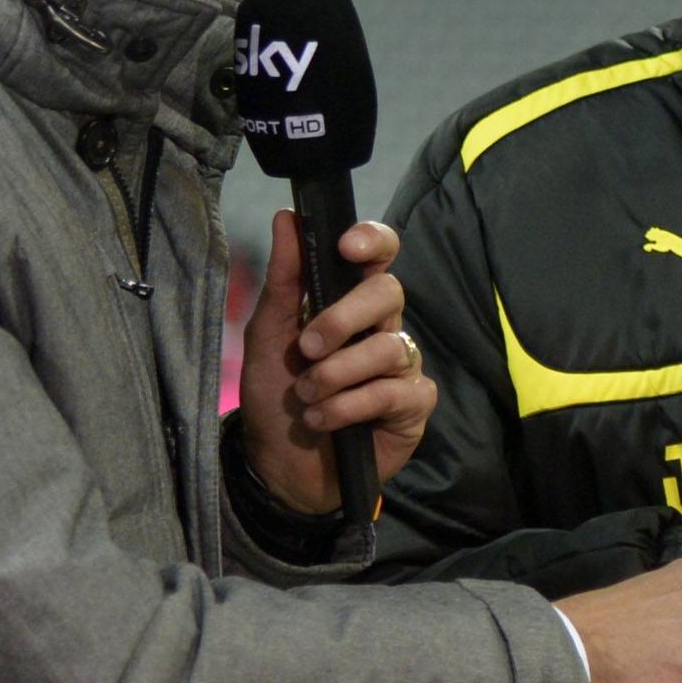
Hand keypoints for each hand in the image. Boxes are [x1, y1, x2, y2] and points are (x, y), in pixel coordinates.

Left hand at [238, 213, 433, 513]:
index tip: (346, 247)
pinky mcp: (414, 406)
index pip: (379, 255)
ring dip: (337, 374)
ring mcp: (402, 366)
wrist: (278, 466)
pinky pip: (394, 392)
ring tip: (307, 397)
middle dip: (343, 318)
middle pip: (389, 292)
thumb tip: (288, 216)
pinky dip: (350, 406)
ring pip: (390, 346)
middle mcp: (382, 327)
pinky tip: (324, 420)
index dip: (373, 241)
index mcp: (349, 301)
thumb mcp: (268, 336)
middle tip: (307, 349)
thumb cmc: (274, 396)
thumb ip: (283, 280)